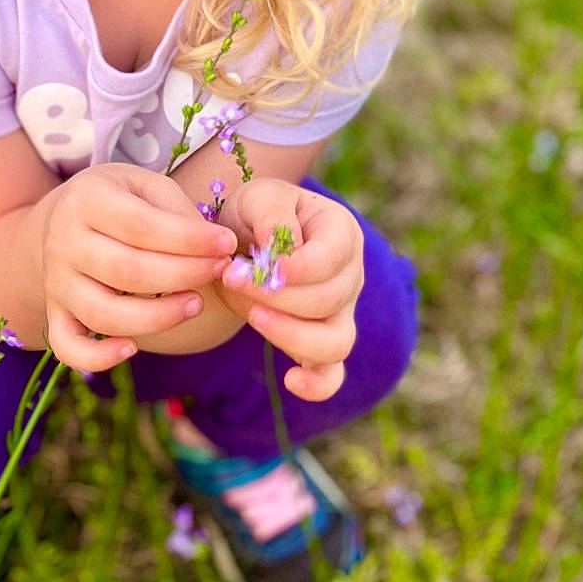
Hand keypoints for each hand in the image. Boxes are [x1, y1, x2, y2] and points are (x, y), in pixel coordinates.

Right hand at [40, 163, 237, 373]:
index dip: (189, 239)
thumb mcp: (146, 186)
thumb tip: (212, 246)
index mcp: (87, 199)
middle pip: (126, 271)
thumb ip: (175, 211)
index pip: (141, 226)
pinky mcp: (55, 313)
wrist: (66, 218)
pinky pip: (67, 346)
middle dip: (183, 275)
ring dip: (157, 317)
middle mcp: (64, 241)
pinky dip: (97, 357)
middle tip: (219, 271)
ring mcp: (56, 281)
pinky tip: (132, 348)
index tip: (226, 244)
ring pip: (103, 313)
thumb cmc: (120, 200)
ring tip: (195, 304)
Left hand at [214, 178, 363, 401]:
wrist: (244, 239)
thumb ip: (272, 216)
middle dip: (276, 296)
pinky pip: (332, 374)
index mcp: (341, 233)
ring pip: (336, 341)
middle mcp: (351, 276)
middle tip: (231, 279)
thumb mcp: (259, 197)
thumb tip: (278, 251)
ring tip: (254, 316)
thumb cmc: (256, 214)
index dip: (295, 268)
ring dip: (291, 334)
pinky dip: (318, 384)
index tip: (251, 265)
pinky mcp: (323, 344)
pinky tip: (291, 381)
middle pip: (328, 300)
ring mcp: (342, 314)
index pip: (330, 258)